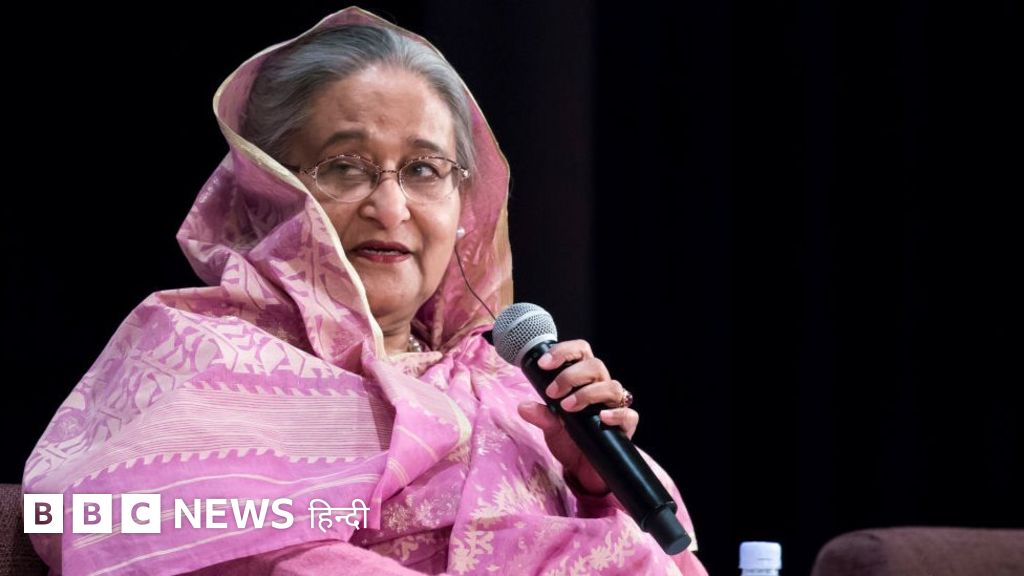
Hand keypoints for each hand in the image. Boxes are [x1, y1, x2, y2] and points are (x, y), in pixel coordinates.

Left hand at [516, 339, 637, 496]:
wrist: (584, 469)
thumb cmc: (570, 440)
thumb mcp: (551, 428)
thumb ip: (541, 415)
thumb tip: (523, 406)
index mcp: (583, 379)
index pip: (580, 352)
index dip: (564, 351)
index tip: (544, 364)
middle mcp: (601, 387)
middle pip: (596, 365)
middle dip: (571, 375)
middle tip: (552, 392)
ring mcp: (615, 405)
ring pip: (612, 386)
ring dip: (587, 393)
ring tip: (568, 407)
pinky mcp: (625, 426)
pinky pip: (629, 414)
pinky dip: (616, 414)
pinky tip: (602, 417)